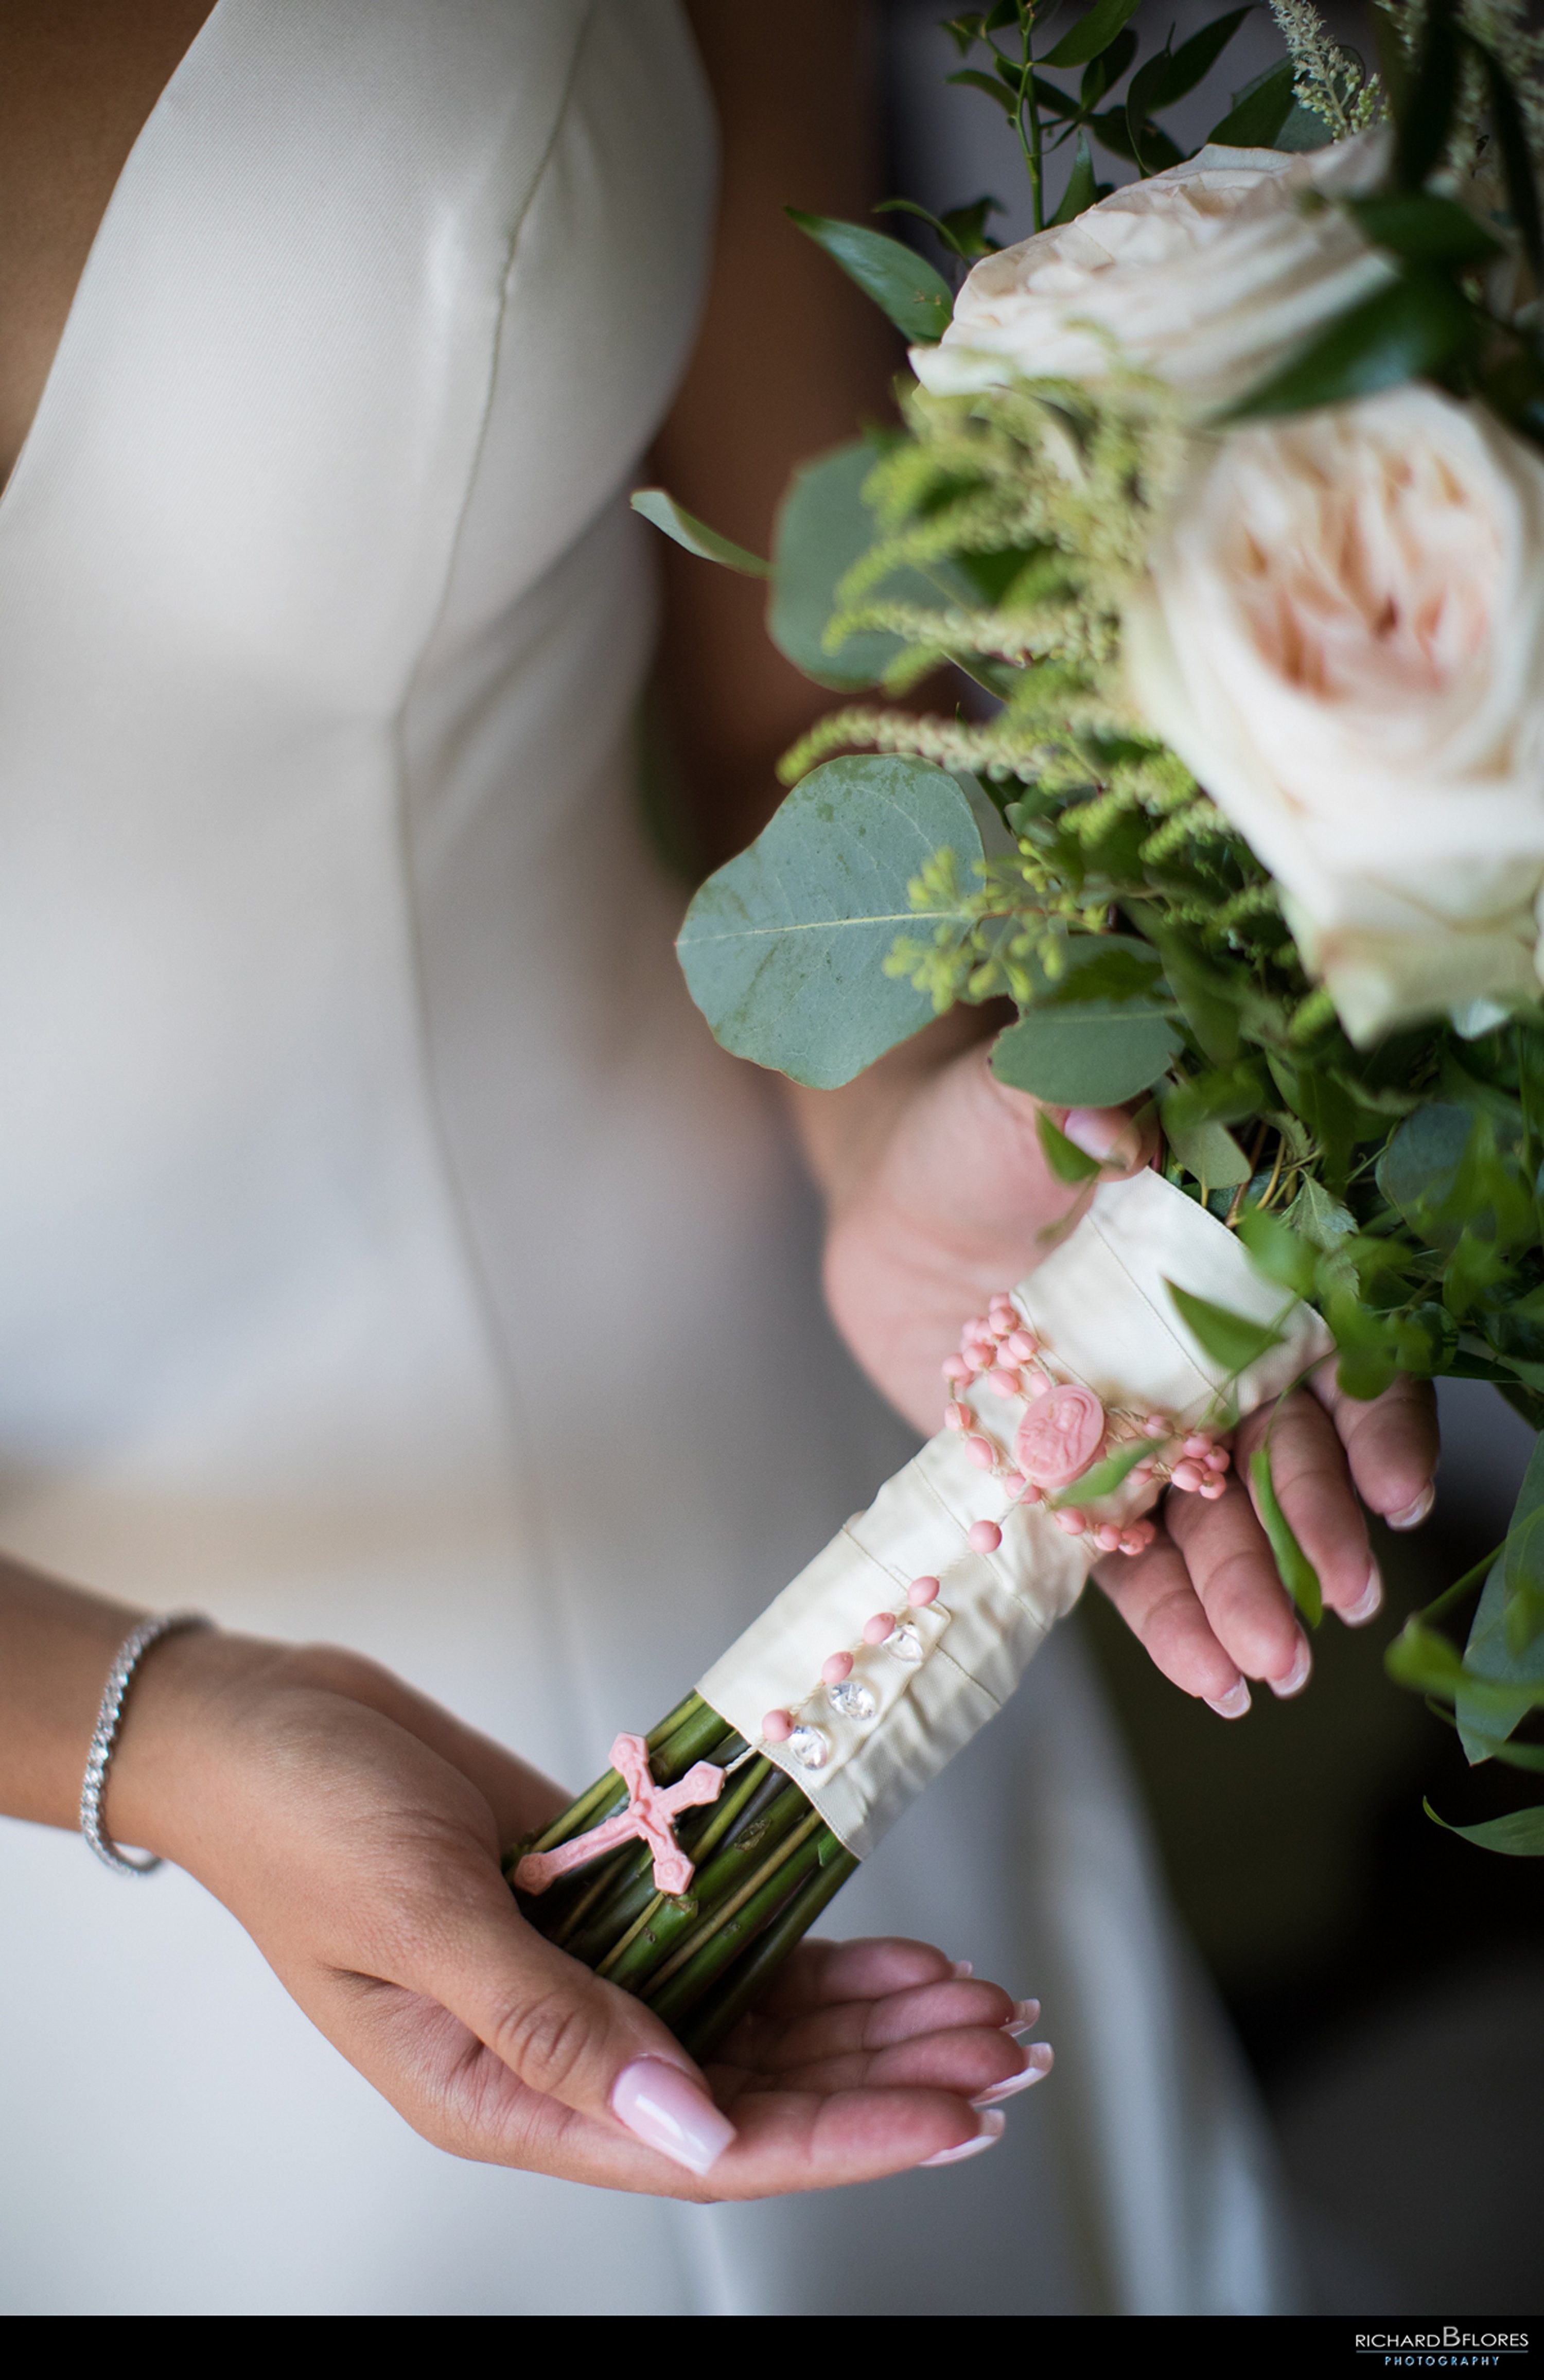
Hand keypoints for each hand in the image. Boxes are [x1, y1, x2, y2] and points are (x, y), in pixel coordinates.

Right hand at [110, 1631, 1044, 2195]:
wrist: (261, 1719)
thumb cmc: (301, 1823)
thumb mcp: (417, 1921)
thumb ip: (551, 2025)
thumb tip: (688, 2128)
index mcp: (500, 2093)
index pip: (706, 2146)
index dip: (840, 2135)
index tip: (952, 2113)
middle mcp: (558, 2050)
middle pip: (754, 2092)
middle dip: (885, 2075)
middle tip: (1008, 2051)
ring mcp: (581, 1974)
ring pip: (753, 2021)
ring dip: (867, 2016)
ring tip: (982, 2005)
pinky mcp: (596, 1899)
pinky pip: (722, 1942)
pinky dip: (807, 1946)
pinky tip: (892, 1950)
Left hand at [800, 1030, 1438, 1711]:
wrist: (891, 1194)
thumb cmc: (977, 1131)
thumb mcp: (1021, 1101)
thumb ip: (1075, 1106)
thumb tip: (1113, 1122)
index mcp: (1247, 1262)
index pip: (1342, 1348)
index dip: (1377, 1419)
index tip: (1394, 1486)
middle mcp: (1221, 1358)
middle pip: (1293, 1452)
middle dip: (1318, 1525)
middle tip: (1338, 1597)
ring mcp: (1153, 1429)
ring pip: (1219, 1522)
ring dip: (1250, 1596)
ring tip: (1268, 1671)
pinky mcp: (1079, 1483)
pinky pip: (1130, 1563)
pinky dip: (1168, 1622)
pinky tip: (1208, 1680)